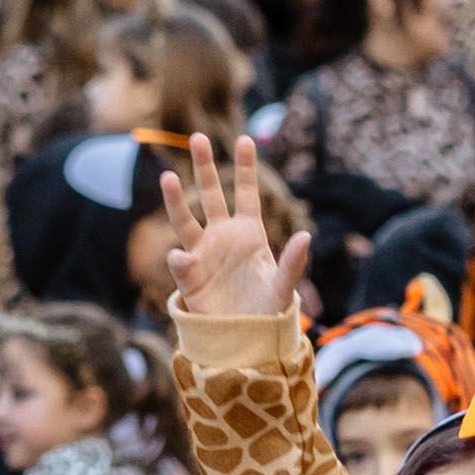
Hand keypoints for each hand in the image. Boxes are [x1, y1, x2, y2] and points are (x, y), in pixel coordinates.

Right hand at [151, 138, 296, 320]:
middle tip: (197, 137)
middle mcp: (222, 237)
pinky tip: (185, 259)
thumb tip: (306, 235)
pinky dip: (181, 260)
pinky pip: (181, 264)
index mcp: (249, 233)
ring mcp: (202, 255)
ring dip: (176, 200)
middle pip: (210, 195)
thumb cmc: (267, 309)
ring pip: (185, 220)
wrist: (245, 338)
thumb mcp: (284, 286)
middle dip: (204, 167)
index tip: (244, 139)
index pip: (246, 193)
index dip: (245, 167)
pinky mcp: (189, 279)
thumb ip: (294, 262)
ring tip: (168, 176)